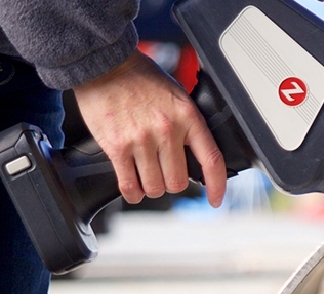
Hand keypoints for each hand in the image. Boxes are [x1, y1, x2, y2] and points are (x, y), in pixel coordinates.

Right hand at [72, 50, 225, 206]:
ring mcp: (141, 140)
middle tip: (164, 173)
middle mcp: (167, 130)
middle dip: (172, 183)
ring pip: (155, 188)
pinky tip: (133, 188)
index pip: (211, 160)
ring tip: (146, 175)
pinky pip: (129, 186)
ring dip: (151, 188)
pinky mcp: (117, 147)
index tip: (215, 199)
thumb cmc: (140, 79)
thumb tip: (195, 158)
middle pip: (178, 182)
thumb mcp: (177, 96)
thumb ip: (188, 125)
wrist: (105, 64)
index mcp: (188, 117)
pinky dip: (133, 193)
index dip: (217, 186)